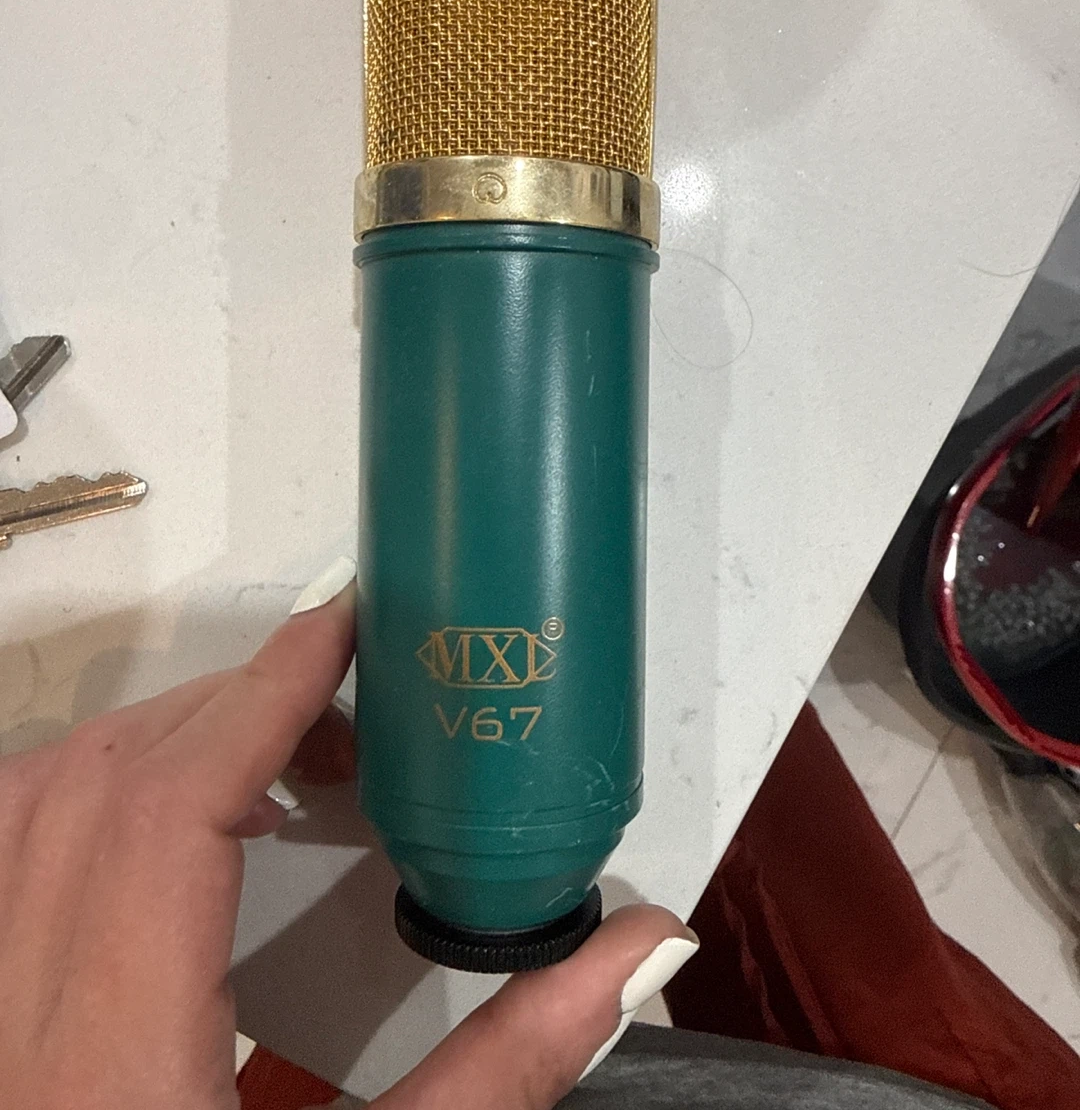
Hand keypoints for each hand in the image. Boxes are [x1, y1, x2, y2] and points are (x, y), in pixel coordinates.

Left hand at [0, 559, 695, 1109]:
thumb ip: (510, 1068)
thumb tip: (639, 946)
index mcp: (113, 1061)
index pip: (166, 812)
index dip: (259, 694)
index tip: (344, 622)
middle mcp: (14, 1017)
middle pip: (100, 784)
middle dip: (231, 710)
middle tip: (345, 710)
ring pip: (28, 799)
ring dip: (150, 743)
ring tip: (265, 754)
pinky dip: (79, 796)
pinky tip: (160, 821)